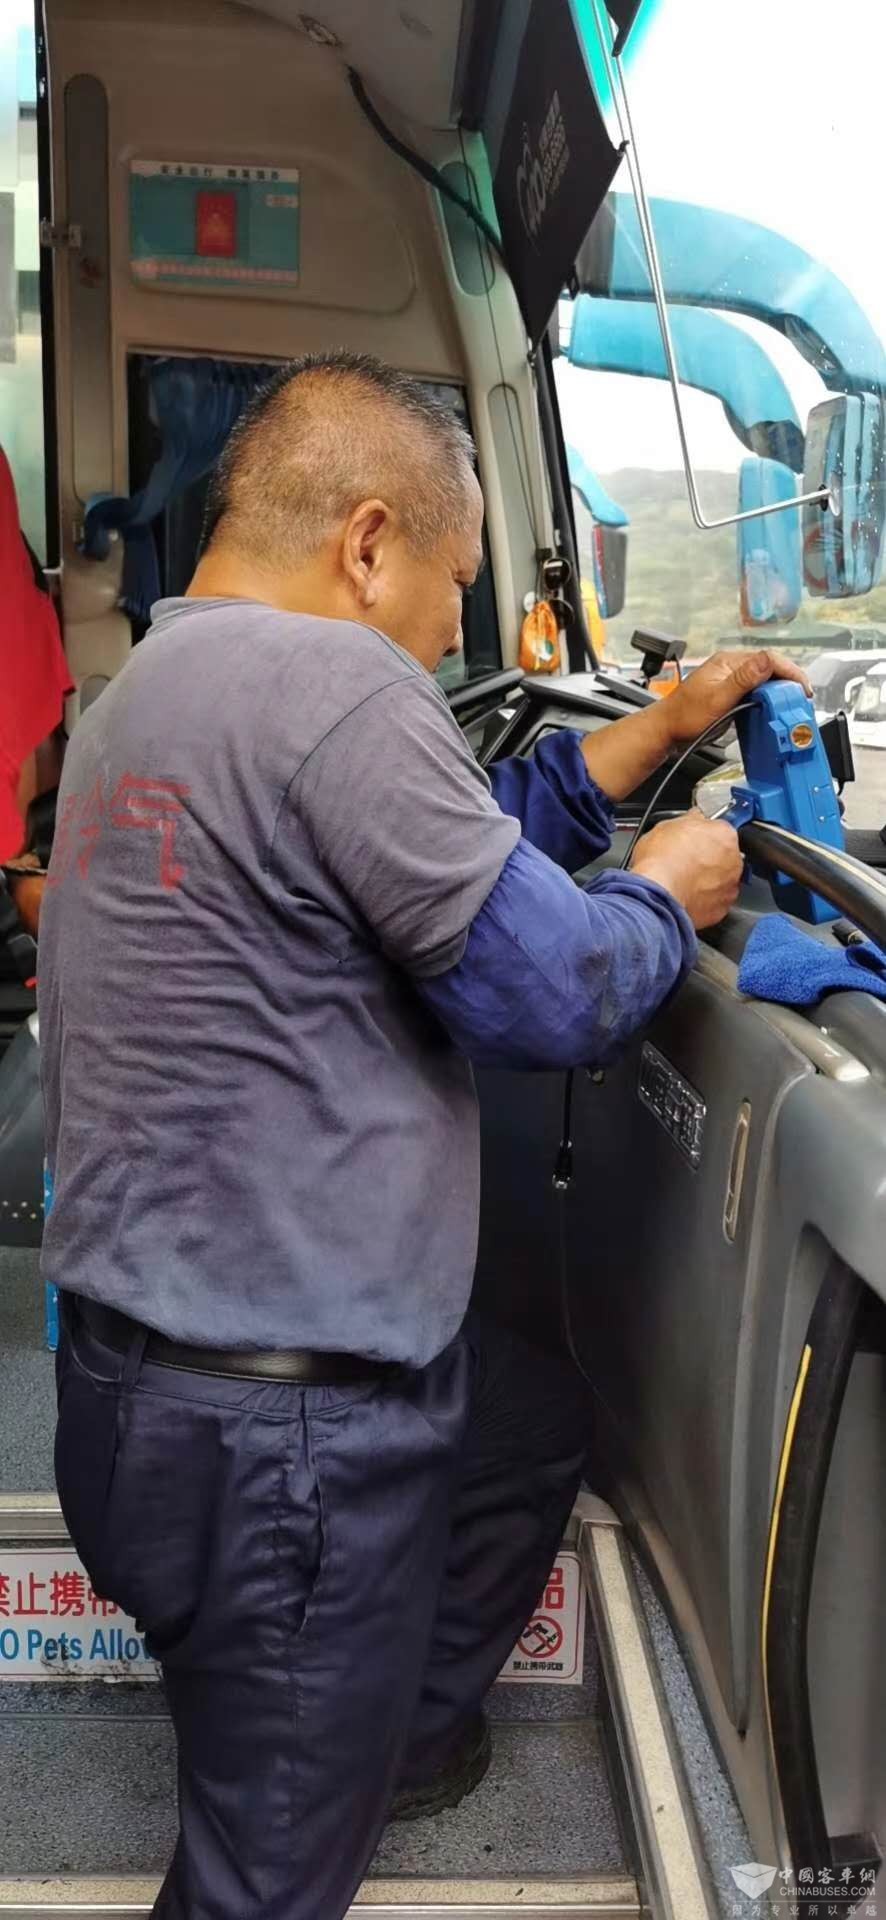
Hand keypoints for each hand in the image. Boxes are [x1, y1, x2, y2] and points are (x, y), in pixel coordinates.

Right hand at [630, 811, 742, 929]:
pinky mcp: (721, 910)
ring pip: (722, 880)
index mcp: (724, 835)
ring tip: (684, 880)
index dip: (704, 834)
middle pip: (725, 856)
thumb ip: (688, 821)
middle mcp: (734, 861)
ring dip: (708, 880)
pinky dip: (703, 900)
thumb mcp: (667, 825)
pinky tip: (686, 895)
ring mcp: (729, 887)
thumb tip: (691, 818)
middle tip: (686, 861)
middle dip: (708, 858)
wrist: (657, 894)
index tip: (694, 839)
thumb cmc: (661, 861)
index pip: (720, 829)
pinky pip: (715, 901)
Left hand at [662, 649, 812, 744]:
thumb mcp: (718, 698)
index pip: (768, 659)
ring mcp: (731, 680)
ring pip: (764, 680)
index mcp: (729, 662)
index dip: (790, 672)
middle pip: (769, 668)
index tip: (802, 689)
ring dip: (779, 690)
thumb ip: (744, 679)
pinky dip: (768, 698)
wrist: (666, 732)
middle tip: (802, 699)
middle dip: (788, 681)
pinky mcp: (730, 694)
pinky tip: (774, 708)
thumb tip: (767, 660)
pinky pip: (755, 691)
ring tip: (792, 704)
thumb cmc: (684, 716)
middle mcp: (731, 667)